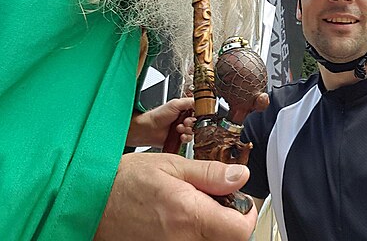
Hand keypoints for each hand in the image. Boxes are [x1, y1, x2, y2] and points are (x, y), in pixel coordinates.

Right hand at [94, 153, 256, 240]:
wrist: (89, 202)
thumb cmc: (124, 182)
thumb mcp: (172, 165)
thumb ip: (210, 173)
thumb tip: (240, 176)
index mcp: (189, 215)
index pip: (240, 230)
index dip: (246, 214)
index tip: (239, 200)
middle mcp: (182, 240)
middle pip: (227, 239)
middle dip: (229, 219)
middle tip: (216, 197)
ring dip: (210, 225)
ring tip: (194, 204)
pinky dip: (193, 232)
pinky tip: (180, 216)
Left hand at [126, 98, 195, 147]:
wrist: (149, 129)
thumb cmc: (158, 115)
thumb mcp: (175, 104)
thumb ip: (189, 102)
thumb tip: (201, 102)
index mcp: (185, 109)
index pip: (198, 111)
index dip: (199, 114)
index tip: (196, 115)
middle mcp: (184, 118)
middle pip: (197, 122)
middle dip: (192, 123)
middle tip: (185, 122)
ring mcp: (182, 129)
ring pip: (194, 131)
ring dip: (188, 130)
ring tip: (179, 128)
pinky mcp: (180, 138)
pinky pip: (189, 139)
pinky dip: (186, 138)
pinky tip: (180, 136)